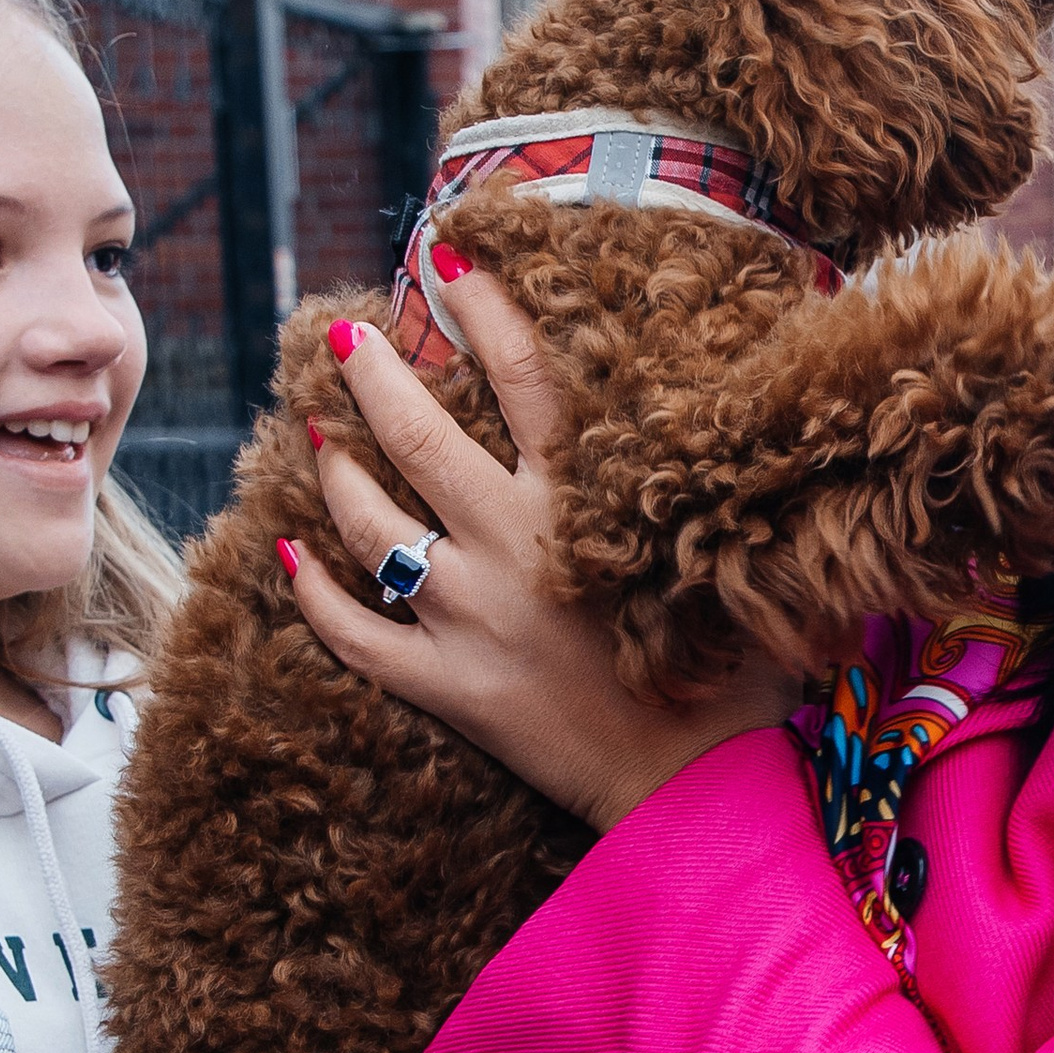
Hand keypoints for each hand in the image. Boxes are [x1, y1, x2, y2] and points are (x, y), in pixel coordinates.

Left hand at [288, 261, 801, 828]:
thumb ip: (718, 491)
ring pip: (371, 525)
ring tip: (320, 436)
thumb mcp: (742, 560)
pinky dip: (316, 594)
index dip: (482, 311)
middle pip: (418, 437)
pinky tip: (293, 556)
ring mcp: (466, 616)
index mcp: (583, 504)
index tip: (447, 262)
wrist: (694, 790)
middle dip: (373, 376)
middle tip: (346, 339)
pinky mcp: (446, 685)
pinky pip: (356, 634)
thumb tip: (760, 432)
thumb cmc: (739, 678)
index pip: (523, 379)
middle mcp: (510, 545)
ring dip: (338, 471)